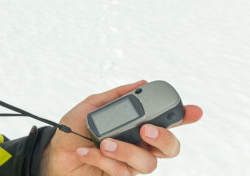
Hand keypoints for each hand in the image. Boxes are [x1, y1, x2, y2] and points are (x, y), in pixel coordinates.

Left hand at [40, 81, 202, 175]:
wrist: (54, 156)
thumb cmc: (74, 131)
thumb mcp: (91, 106)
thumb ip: (116, 96)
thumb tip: (141, 83)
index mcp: (136, 126)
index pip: (166, 121)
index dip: (184, 117)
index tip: (194, 111)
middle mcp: (139, 146)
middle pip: (170, 147)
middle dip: (163, 137)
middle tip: (146, 130)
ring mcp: (130, 165)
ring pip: (147, 163)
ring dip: (125, 150)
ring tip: (104, 142)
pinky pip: (121, 172)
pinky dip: (101, 158)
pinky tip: (86, 150)